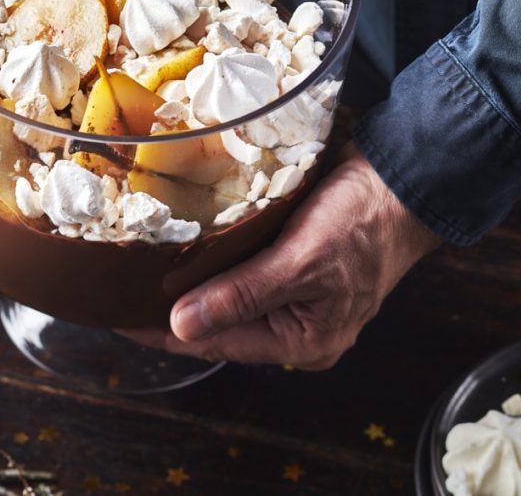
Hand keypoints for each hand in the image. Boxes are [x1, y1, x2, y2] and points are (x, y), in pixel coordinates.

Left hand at [125, 142, 441, 369]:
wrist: (404, 176)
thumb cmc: (364, 223)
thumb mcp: (302, 263)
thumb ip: (241, 296)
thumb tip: (181, 326)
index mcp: (302, 342)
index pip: (214, 343)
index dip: (161, 330)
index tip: (116, 315)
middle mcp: (295, 323)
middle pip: (218, 321)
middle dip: (170, 305)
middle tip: (118, 283)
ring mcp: (294, 291)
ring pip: (226, 291)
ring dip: (188, 278)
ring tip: (139, 264)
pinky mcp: (291, 258)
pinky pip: (241, 264)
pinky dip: (212, 255)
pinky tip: (183, 241)